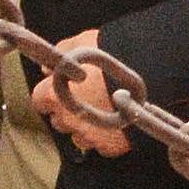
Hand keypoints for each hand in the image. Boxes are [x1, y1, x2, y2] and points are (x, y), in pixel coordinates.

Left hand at [36, 30, 133, 156]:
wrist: (150, 75)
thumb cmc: (113, 56)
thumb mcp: (83, 43)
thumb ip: (61, 54)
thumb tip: (47, 68)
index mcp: (55, 95)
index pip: (39, 100)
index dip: (49, 94)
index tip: (60, 89)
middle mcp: (66, 119)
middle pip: (58, 120)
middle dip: (68, 111)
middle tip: (86, 97)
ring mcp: (87, 135)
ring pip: (78, 136)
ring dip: (86, 125)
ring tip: (104, 109)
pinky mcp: (108, 146)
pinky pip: (101, 144)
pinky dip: (105, 135)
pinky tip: (116, 120)